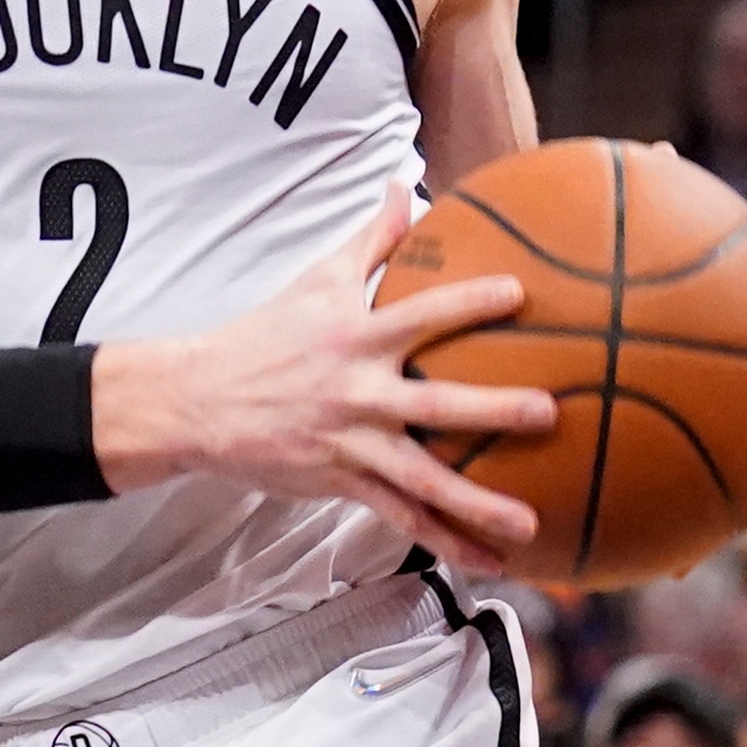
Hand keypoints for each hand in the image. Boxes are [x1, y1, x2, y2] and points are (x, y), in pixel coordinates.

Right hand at [93, 183, 552, 574]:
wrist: (198, 400)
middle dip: (492, 409)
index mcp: (356, 338)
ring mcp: (351, 442)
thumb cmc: (263, 336)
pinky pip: (400, 516)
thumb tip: (406, 186)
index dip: (467, 302)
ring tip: (528, 523)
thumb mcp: (314, 280)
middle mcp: (358, 392)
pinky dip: (444, 540)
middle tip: (548, 412)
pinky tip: (489, 560)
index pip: (420, 315)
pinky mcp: (340, 481)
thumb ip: (370, 239)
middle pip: (435, 402)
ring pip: (423, 477)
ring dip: (477, 503)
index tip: (518, 294)